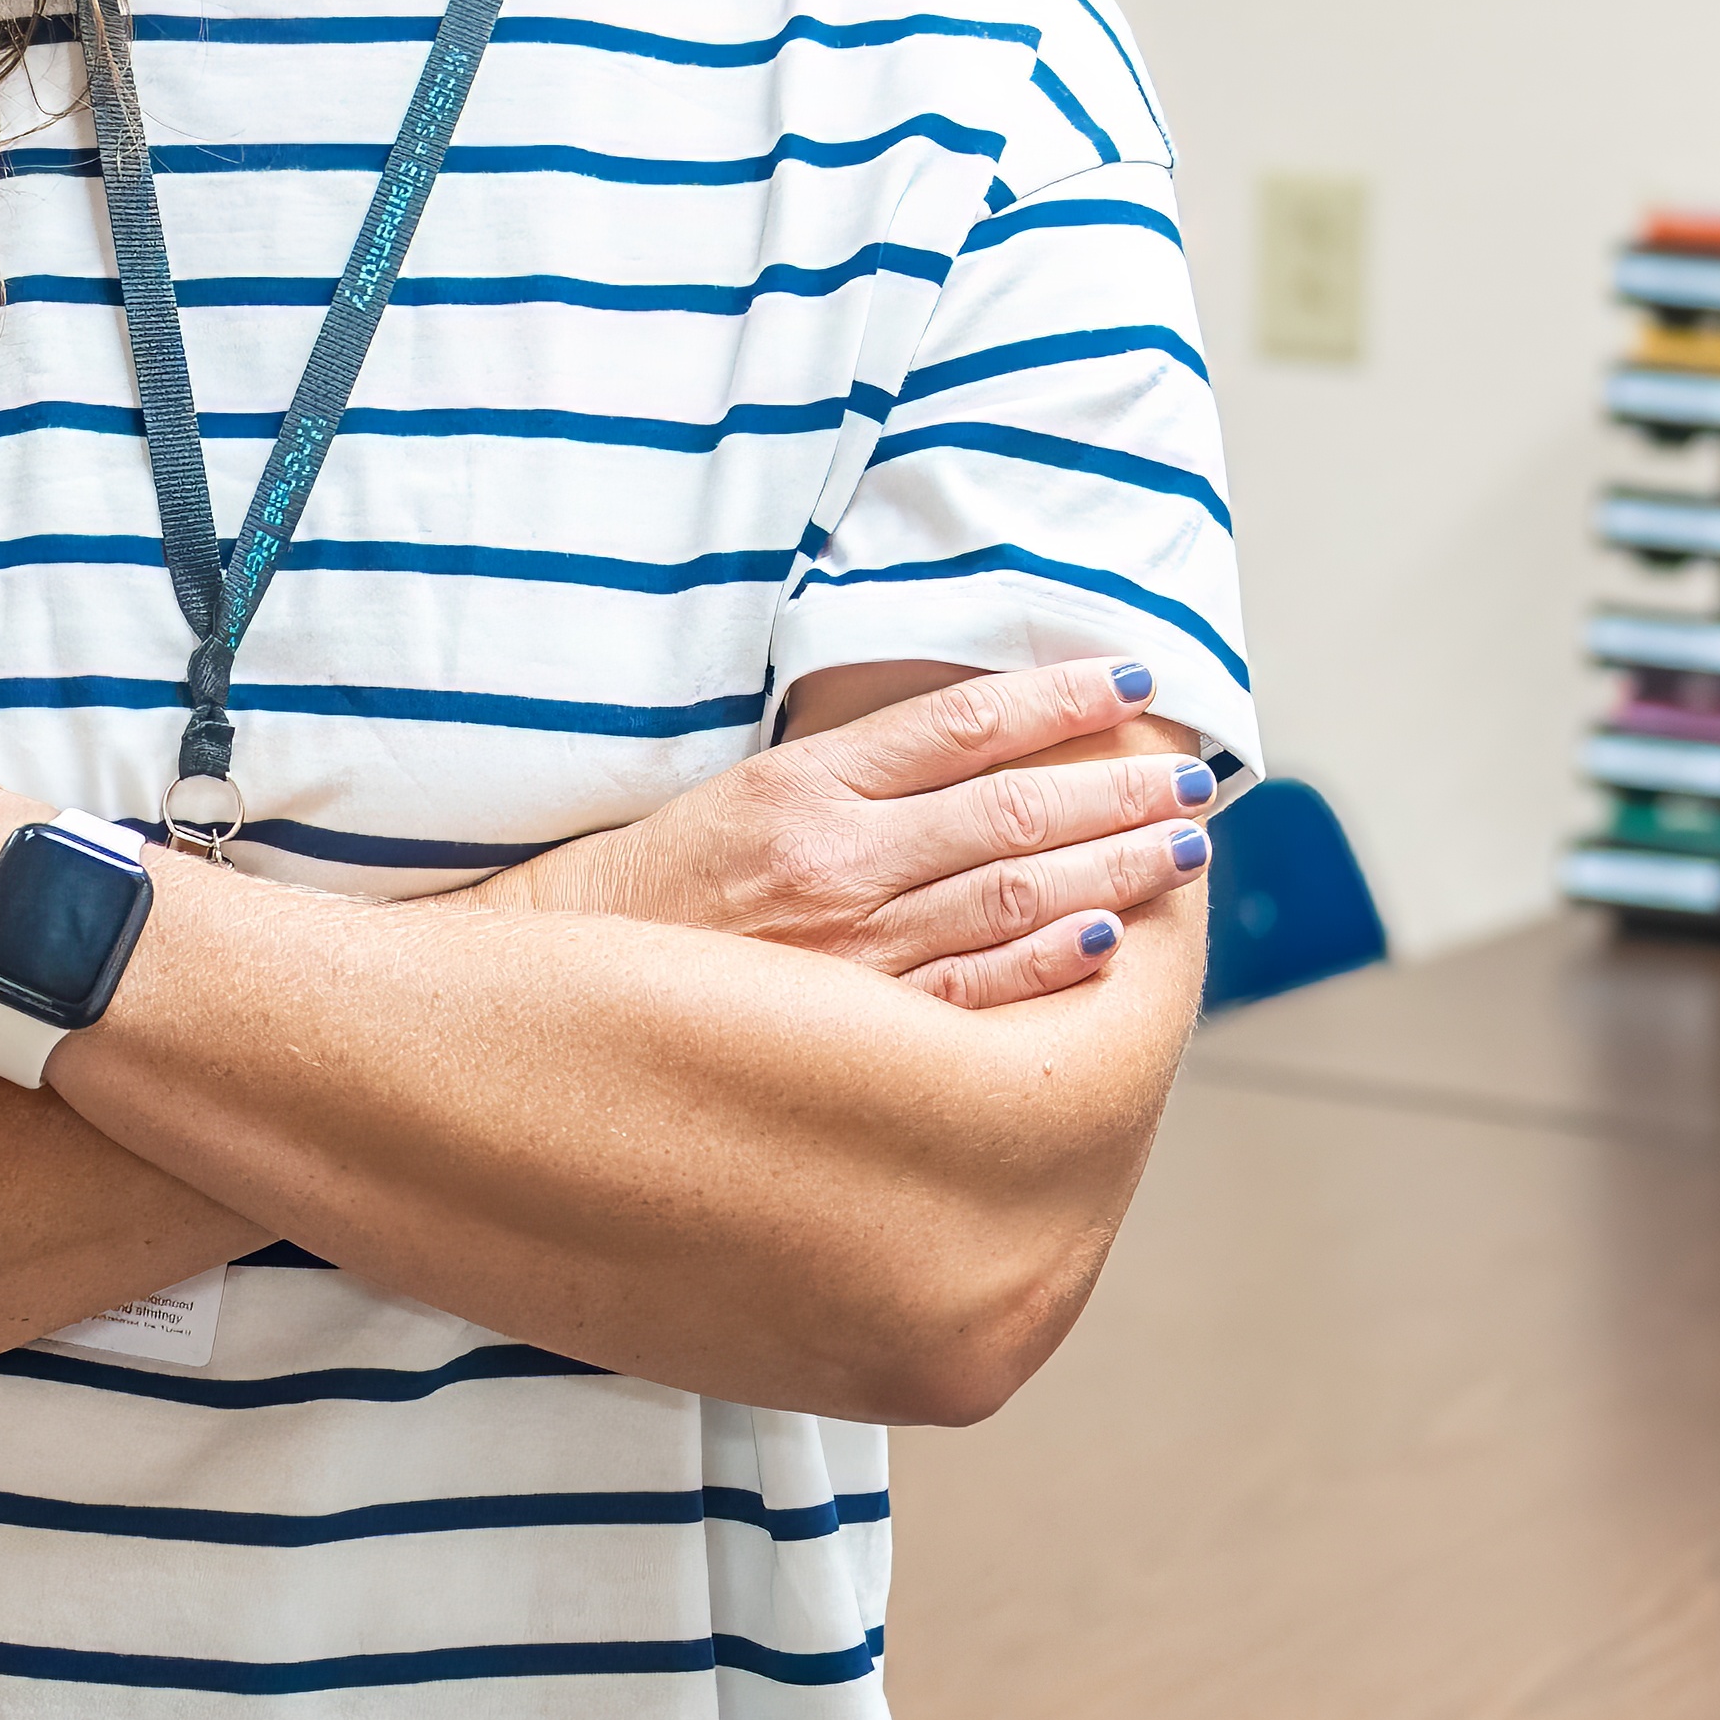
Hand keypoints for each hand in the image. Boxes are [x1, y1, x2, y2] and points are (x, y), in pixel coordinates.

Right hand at [494, 663, 1231, 1013]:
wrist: (523, 1007)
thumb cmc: (625, 906)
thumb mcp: (726, 803)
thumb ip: (837, 780)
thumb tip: (958, 753)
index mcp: (798, 789)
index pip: (959, 726)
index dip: (1058, 701)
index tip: (1133, 685)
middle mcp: (833, 865)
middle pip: (1012, 812)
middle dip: (1118, 791)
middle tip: (1195, 775)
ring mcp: (846, 957)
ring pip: (1012, 898)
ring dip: (1115, 866)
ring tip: (1186, 842)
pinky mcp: (843, 1035)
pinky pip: (972, 993)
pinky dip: (1048, 963)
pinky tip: (1109, 940)